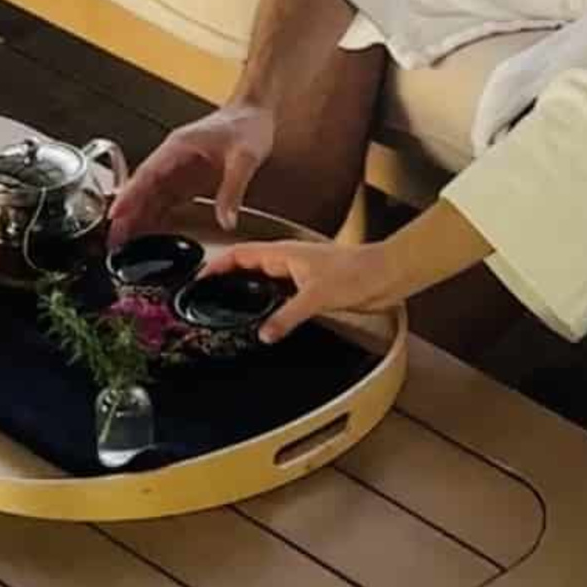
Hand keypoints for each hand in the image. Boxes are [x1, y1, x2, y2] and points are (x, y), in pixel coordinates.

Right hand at [110, 100, 277, 238]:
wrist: (256, 114)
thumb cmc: (247, 125)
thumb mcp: (244, 158)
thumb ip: (233, 190)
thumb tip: (226, 220)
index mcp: (179, 147)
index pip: (147, 173)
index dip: (130, 194)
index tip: (116, 212)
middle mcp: (173, 158)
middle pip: (143, 188)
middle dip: (127, 213)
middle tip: (114, 238)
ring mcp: (179, 169)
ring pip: (151, 196)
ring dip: (137, 217)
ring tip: (122, 241)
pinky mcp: (189, 179)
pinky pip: (167, 199)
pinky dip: (155, 215)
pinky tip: (147, 231)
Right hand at [208, 235, 405, 343]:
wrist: (386, 275)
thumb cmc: (358, 272)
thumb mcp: (316, 296)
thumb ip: (287, 316)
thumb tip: (264, 333)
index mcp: (284, 253)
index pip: (241, 253)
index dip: (218, 264)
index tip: (200, 277)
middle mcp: (289, 260)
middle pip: (249, 265)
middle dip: (227, 276)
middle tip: (209, 293)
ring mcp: (300, 273)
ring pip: (265, 279)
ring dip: (248, 288)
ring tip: (230, 304)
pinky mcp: (312, 287)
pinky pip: (281, 293)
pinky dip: (268, 301)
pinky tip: (267, 316)